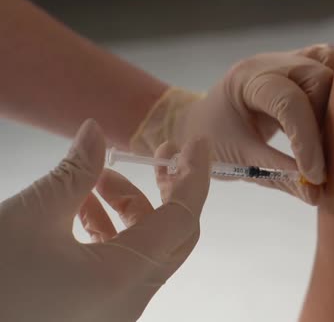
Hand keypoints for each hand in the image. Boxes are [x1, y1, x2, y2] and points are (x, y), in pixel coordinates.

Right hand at [0, 119, 209, 321]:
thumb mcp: (33, 214)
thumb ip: (76, 169)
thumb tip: (96, 131)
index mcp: (124, 276)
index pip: (182, 217)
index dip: (194, 175)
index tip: (198, 143)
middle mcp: (130, 299)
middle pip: (172, 234)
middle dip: (167, 189)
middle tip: (156, 154)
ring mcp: (116, 310)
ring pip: (146, 248)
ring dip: (130, 207)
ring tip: (97, 178)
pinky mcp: (98, 310)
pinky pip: (122, 265)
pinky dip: (112, 232)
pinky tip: (83, 207)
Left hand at [131, 44, 333, 204]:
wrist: (201, 121)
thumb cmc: (211, 140)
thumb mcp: (240, 162)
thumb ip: (279, 176)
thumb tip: (317, 194)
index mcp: (246, 81)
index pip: (288, 102)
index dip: (308, 141)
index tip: (316, 176)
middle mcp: (270, 63)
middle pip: (318, 78)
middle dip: (327, 122)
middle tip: (324, 159)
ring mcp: (287, 59)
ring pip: (330, 66)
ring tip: (329, 140)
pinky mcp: (300, 65)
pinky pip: (330, 64)